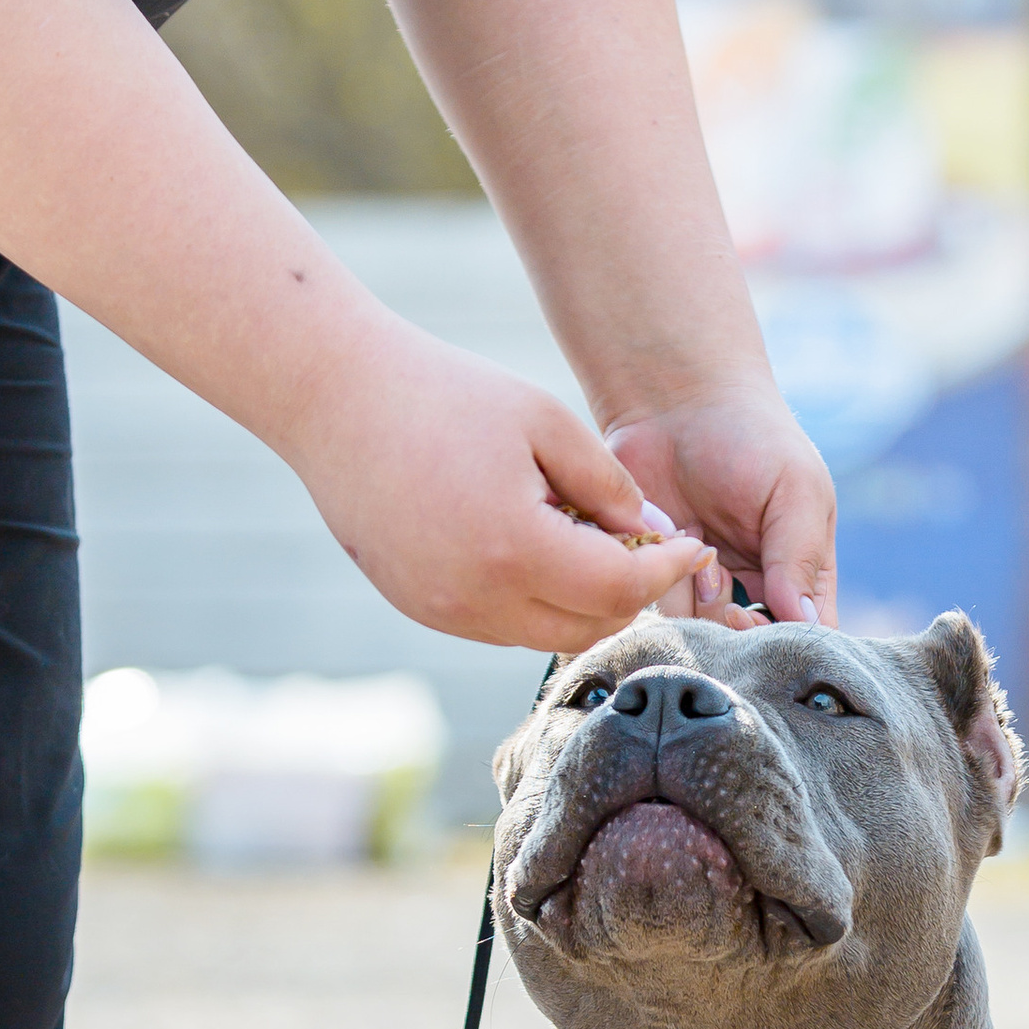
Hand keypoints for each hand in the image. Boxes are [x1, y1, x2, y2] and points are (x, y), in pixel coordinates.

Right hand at [285, 311, 712, 654]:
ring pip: (545, 634)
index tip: (693, 545)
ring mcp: (443, 611)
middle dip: (630, 593)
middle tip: (646, 543)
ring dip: (582, 602)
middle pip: (588, 628)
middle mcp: (477, 599)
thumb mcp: (544, 420)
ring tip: (587, 537)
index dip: (667, 569)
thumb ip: (609, 483)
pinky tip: (536, 545)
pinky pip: (500, 624)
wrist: (335, 398)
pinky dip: (534, 600)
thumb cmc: (444, 394)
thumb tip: (655, 532)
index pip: (622, 590)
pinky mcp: (419, 608)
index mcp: (516, 550)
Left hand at [604, 385, 837, 627]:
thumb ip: (800, 557)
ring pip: (699, 630)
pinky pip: (655, 602)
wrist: (674, 397)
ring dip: (694, 606)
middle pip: (749, 644)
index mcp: (801, 568)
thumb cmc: (752, 436)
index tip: (762, 626)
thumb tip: (805, 621)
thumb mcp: (795, 490)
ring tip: (697, 550)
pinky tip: (668, 545)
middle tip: (725, 603)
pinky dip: (657, 586)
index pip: (808, 632)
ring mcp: (702, 578)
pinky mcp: (655, 567)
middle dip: (735, 635)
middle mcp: (753, 582)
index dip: (789, 644)